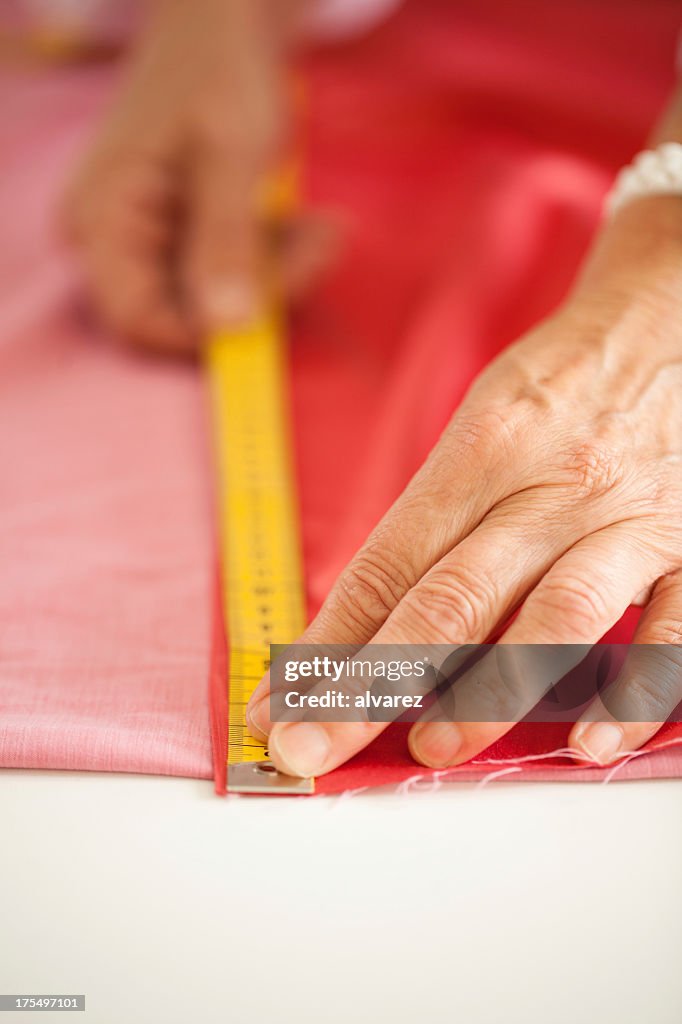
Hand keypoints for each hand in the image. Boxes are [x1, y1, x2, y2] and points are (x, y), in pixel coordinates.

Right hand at [62, 0, 332, 352]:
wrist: (222, 24)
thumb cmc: (218, 68)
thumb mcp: (230, 153)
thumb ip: (226, 241)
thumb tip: (228, 324)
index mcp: (104, 219)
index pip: (138, 318)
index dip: (205, 332)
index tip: (273, 309)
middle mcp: (115, 241)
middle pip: (186, 311)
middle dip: (262, 290)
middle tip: (321, 245)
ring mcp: (151, 242)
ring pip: (218, 300)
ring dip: (280, 275)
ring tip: (323, 229)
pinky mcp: (185, 241)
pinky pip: (231, 277)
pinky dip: (276, 260)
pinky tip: (309, 227)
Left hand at [247, 196, 681, 776]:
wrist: (672, 319)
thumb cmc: (562, 384)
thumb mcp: (483, 423)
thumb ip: (436, 518)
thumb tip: (365, 617)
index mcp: (482, 450)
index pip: (387, 564)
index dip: (327, 643)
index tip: (277, 705)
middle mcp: (549, 487)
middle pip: (450, 597)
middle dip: (374, 684)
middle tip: (316, 747)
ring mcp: (625, 519)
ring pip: (553, 616)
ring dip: (489, 692)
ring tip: (434, 746)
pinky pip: (671, 629)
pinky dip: (631, 691)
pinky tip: (587, 741)